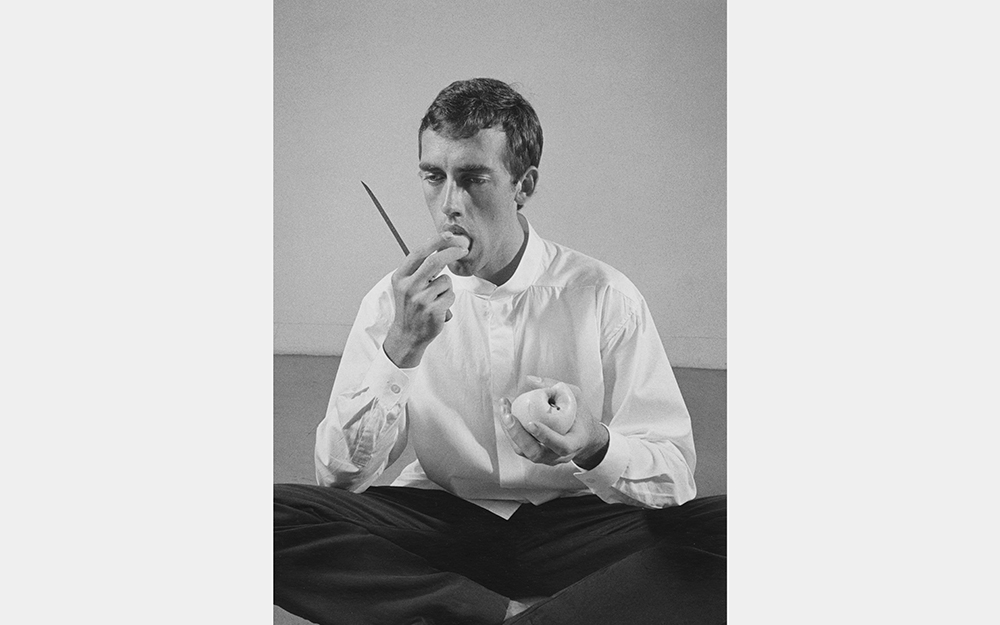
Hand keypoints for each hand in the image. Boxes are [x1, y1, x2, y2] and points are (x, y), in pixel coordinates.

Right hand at [383, 232, 468, 367]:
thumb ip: (420, 268)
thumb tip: (443, 246)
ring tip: (436, 299)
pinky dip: (448, 300)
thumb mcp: (407, 285)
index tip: (449, 235)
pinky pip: (450, 296)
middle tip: (464, 248)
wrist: (407, 335)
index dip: (436, 241)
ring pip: (446, 281)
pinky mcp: (432, 310)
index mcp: (400, 277)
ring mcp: (420, 299)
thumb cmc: (411, 307)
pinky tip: (438, 309)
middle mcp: (408, 287)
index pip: (419, 252)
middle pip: (435, 261)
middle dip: (452, 252)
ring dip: (447, 288)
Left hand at [499, 376, 609, 468]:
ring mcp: (546, 458)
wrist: (584, 436)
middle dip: (518, 434)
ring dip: (510, 431)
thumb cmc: (580, 415)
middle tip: (508, 415)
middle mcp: (558, 456)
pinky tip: (506, 414)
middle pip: (536, 453)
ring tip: (504, 410)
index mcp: (574, 443)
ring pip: (524, 451)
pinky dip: (510, 431)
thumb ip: (556, 387)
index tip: (531, 423)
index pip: (561, 445)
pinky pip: (519, 446)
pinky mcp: (535, 454)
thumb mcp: (575, 397)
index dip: (546, 436)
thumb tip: (530, 379)